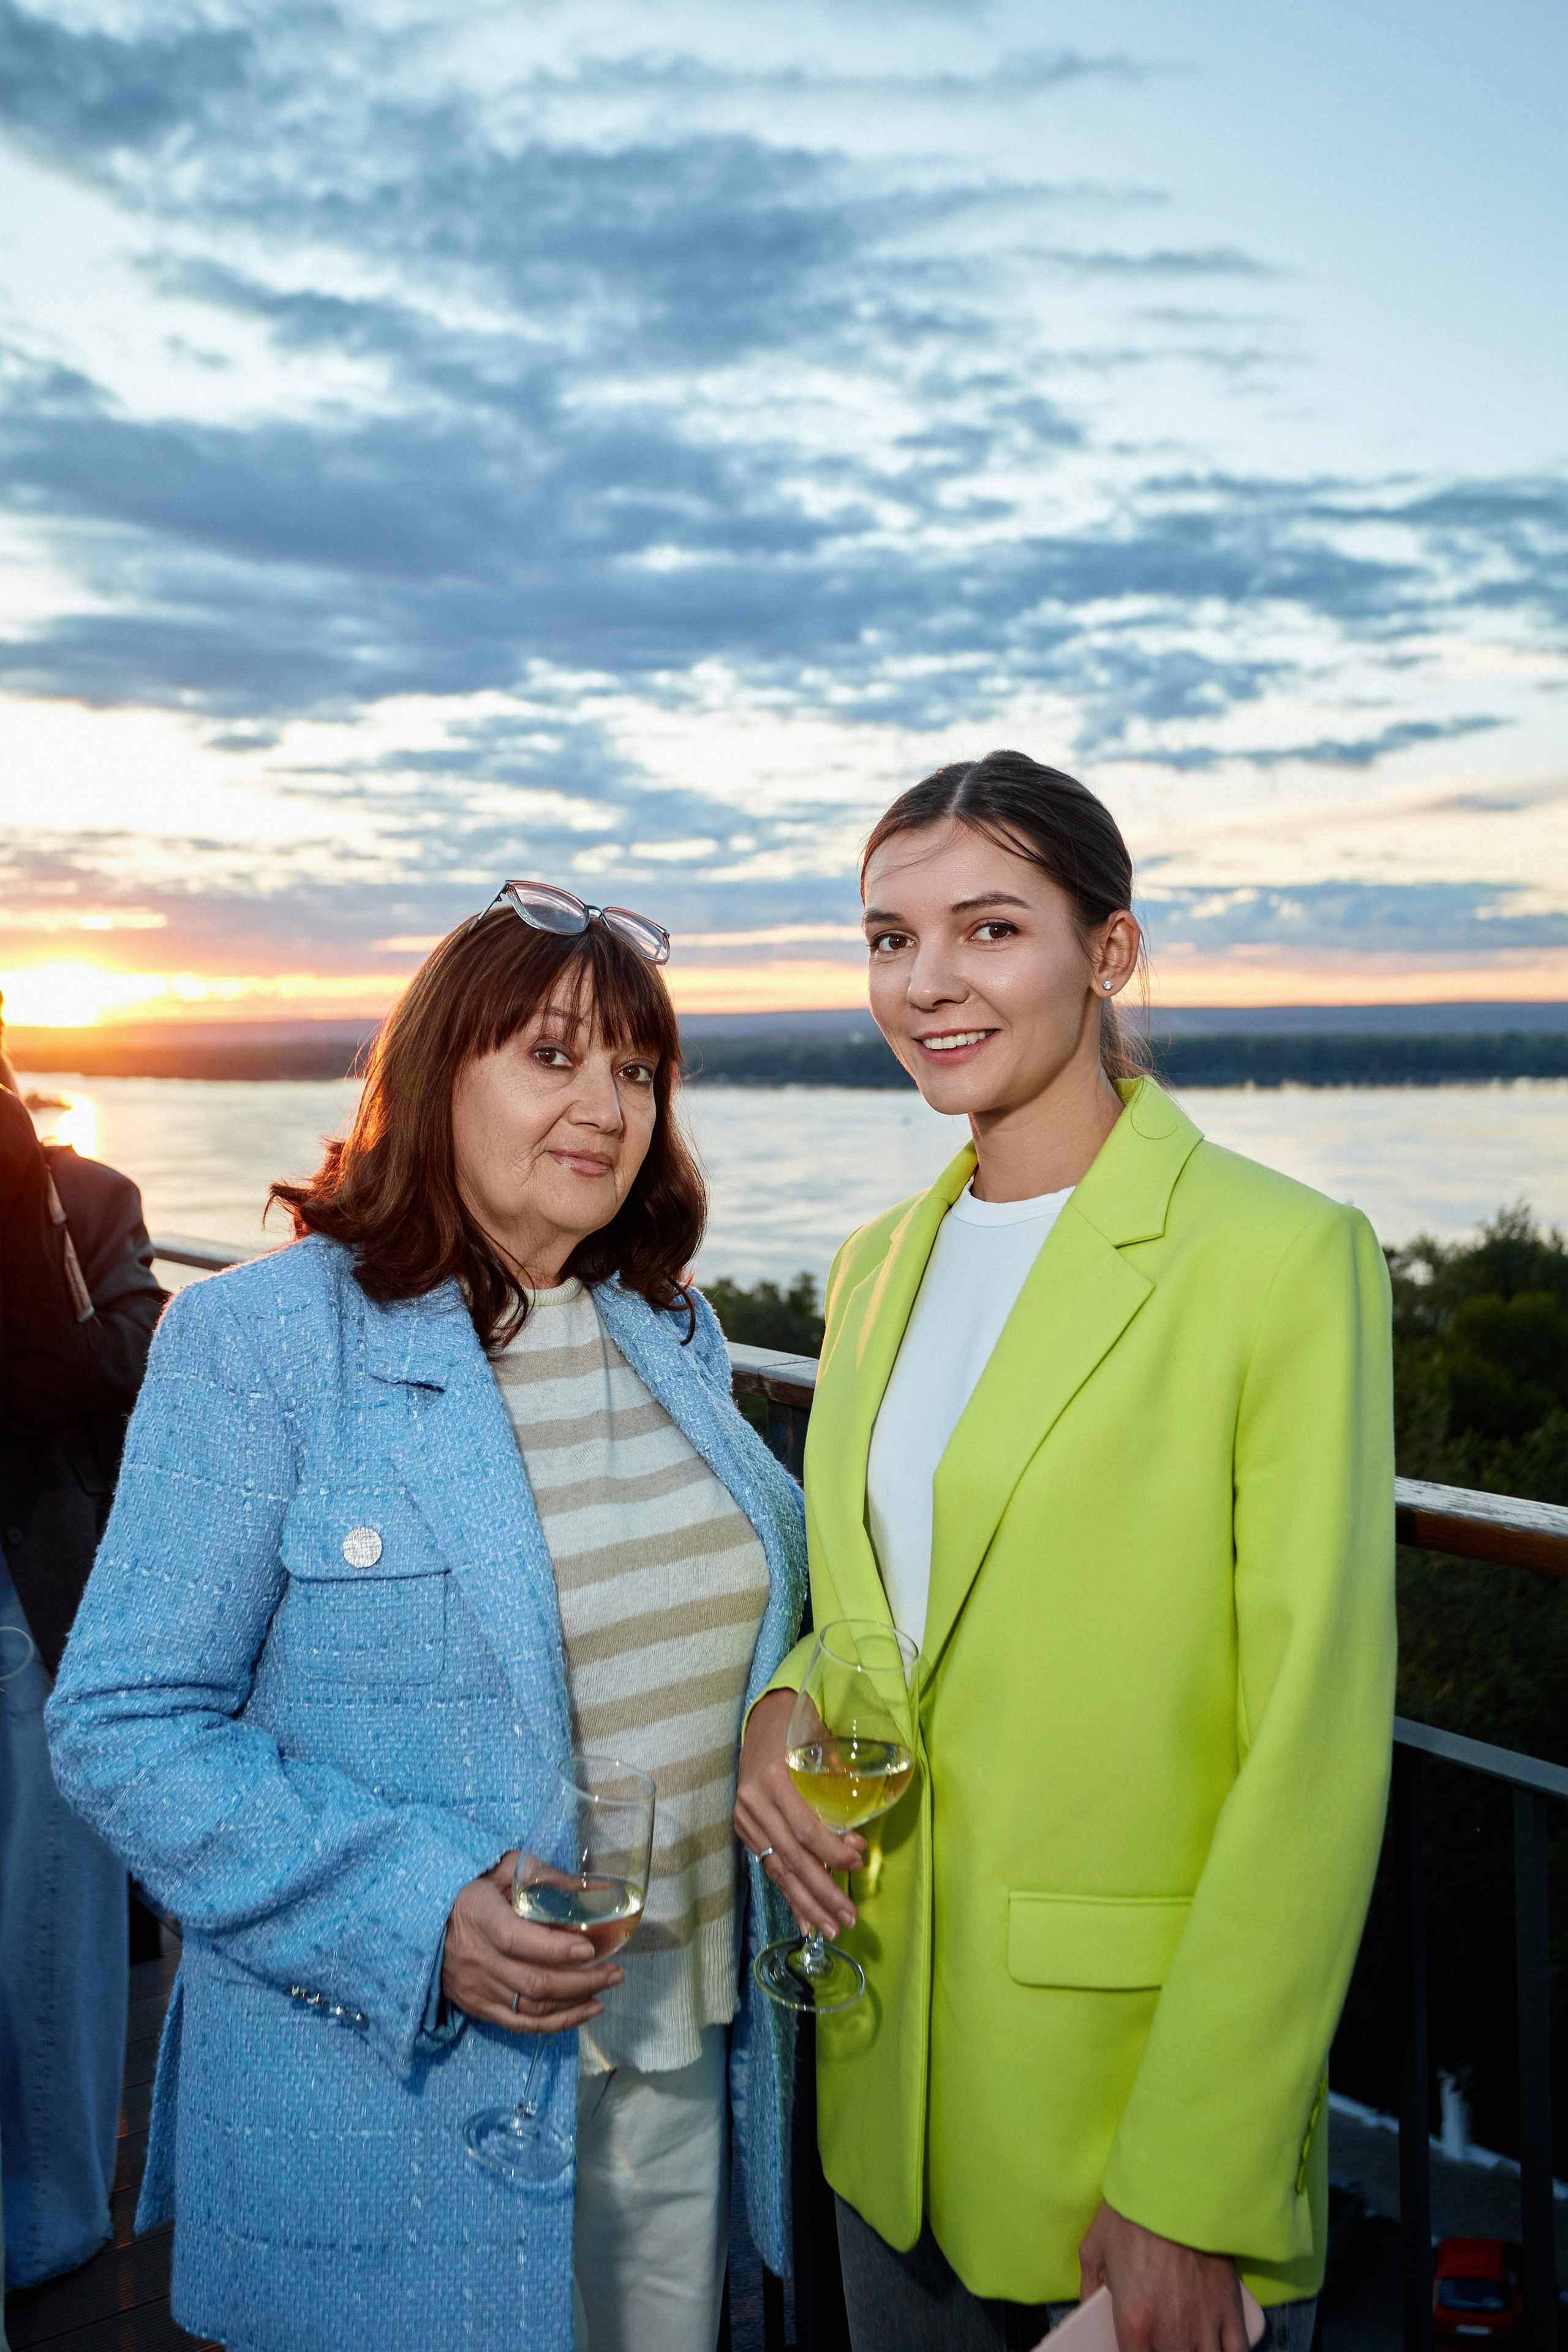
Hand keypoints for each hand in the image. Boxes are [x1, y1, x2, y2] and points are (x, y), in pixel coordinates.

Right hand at [441, 1853, 624, 2032]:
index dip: (554, 1949)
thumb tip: (595, 1887)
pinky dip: (557, 2023)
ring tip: (607, 1986)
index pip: (517, 1940)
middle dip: (582, 1980)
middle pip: (533, 1981)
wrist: (423, 1924)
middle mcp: (477, 1958)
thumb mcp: (502, 1868)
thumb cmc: (470, 1889)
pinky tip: (585, 2010)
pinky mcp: (479, 2006)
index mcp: (479, 1916)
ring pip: (532, 2008)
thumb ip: (546, 1877)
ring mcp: (477, 1987)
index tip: (589, 1948)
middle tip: (615, 1971)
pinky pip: (521, 2024)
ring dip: (575, 2002)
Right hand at [734, 1689, 866, 1936]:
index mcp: (775, 1779)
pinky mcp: (744, 1829)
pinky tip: (803, 1920)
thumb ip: (835, 1788)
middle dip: (823, 1892)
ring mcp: (745, 1818)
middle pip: (792, 1858)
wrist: (762, 1719)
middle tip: (848, 1919)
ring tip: (830, 1929)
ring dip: (807, 1903)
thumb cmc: (800, 1729)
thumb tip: (854, 1839)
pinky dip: (789, 1894)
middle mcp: (755, 1803)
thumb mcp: (820, 1747)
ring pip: (778, 1870)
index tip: (858, 1862)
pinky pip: (769, 1867)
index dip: (834, 1852)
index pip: (807, 1828)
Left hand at [1079, 2201, 1247, 2351]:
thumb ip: (1090, 2287)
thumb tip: (1090, 2307)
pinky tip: (1216, 2346)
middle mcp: (1172, 2333)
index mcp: (1134, 2322)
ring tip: (1187, 2340)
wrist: (1175, 2185)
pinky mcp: (1231, 2310)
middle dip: (1163, 2350)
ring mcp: (1204, 2325)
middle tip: (1160, 2332)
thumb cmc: (1131, 2214)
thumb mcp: (1094, 2248)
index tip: (1135, 2344)